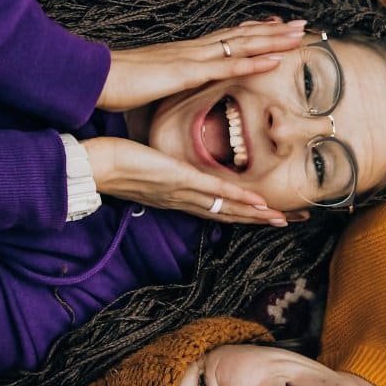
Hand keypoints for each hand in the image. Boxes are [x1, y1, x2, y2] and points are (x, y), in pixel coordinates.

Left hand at [82, 136, 288, 225]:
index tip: (270, 215)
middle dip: (260, 220)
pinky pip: (214, 192)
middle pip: (229, 215)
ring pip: (227, 208)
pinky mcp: (180, 179)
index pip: (218, 210)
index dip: (245, 215)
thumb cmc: (116, 164)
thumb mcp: (147, 170)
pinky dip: (237, 200)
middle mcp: (185, 202)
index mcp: (179, 199)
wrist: (95, 166)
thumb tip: (174, 170)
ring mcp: (184, 192)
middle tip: (290, 222)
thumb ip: (165, 173)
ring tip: (282, 218)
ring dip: (257, 215)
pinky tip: (258, 203)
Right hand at [97, 19, 306, 111]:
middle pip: (240, 36)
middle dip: (272, 30)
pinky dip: (251, 62)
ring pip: (240, 45)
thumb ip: (166, 84)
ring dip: (271, 40)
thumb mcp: (150, 85)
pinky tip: (273, 60)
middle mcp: (192, 50)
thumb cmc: (115, 84)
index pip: (226, 39)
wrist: (92, 78)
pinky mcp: (185, 73)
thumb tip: (171, 88)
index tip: (276, 29)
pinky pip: (225, 66)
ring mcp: (190, 59)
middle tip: (301, 25)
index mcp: (184, 54)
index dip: (252, 33)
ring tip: (298, 35)